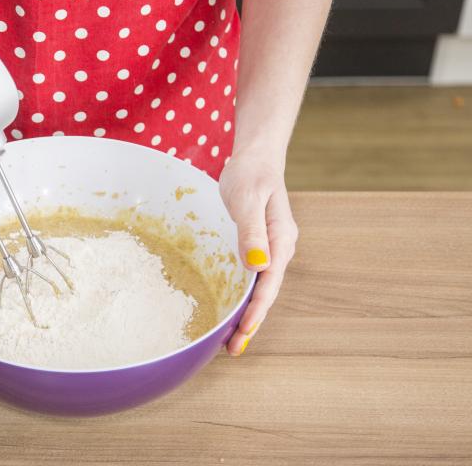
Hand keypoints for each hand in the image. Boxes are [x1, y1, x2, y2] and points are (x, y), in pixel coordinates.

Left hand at [218, 152, 297, 355]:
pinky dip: (240, 297)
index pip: (269, 283)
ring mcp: (269, 250)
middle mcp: (279, 249)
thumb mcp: (247, 198)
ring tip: (228, 341)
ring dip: (245, 314)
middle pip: (266, 293)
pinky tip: (227, 309)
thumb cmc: (250, 174)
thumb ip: (251, 230)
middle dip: (250, 322)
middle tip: (231, 350)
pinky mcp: (256, 248)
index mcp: (281, 240)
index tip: (243, 332)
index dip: (256, 310)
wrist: (255, 159)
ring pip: (258, 289)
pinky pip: (249, 278)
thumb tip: (259, 265)